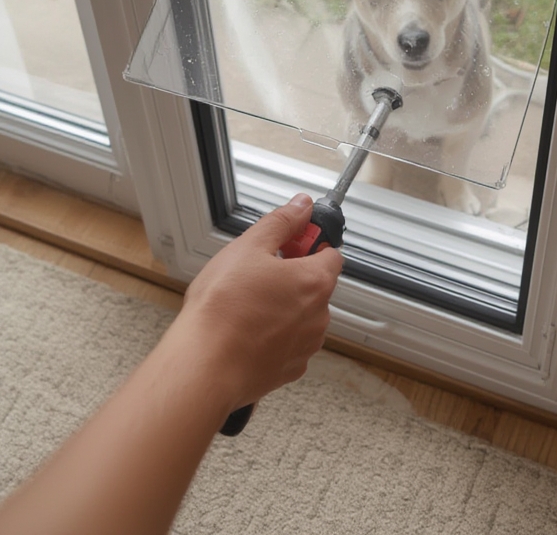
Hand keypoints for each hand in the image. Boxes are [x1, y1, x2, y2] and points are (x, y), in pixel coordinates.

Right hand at [177, 194, 342, 412]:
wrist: (205, 366)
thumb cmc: (223, 309)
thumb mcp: (248, 247)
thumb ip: (281, 223)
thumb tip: (301, 207)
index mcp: (315, 281)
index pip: (331, 253)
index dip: (308, 244)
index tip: (287, 243)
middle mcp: (319, 316)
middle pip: (315, 285)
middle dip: (292, 276)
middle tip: (258, 272)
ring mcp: (305, 346)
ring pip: (302, 316)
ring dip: (282, 307)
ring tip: (246, 304)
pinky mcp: (288, 369)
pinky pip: (288, 344)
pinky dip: (273, 336)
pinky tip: (246, 330)